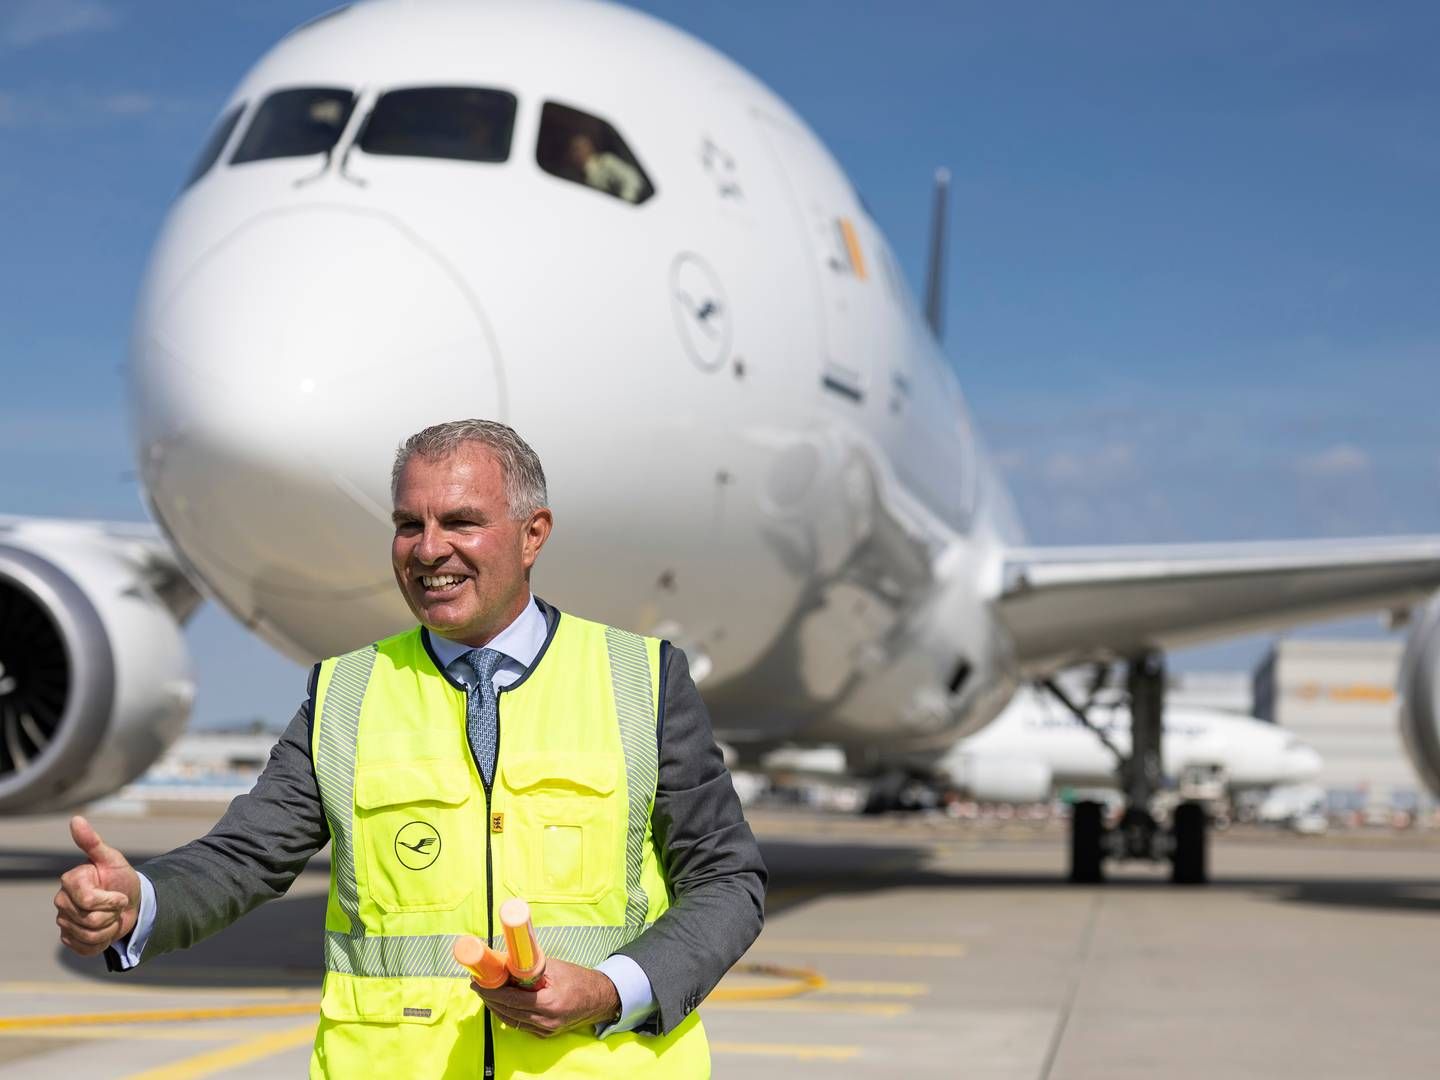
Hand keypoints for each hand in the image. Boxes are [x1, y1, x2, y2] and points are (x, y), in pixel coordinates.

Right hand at [54, 815, 140, 956]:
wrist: (130, 902)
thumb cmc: (121, 878)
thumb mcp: (112, 858)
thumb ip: (92, 841)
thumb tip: (75, 819)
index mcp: (70, 881)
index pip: (89, 901)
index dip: (112, 901)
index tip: (121, 895)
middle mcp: (62, 902)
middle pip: (90, 920)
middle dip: (112, 914)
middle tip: (116, 905)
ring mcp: (64, 922)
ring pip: (89, 936)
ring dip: (110, 929)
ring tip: (111, 917)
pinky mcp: (69, 939)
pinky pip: (86, 948)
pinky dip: (103, 942)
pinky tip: (106, 931)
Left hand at [471, 958, 620, 1037]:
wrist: (599, 998)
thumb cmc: (578, 978)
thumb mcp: (554, 967)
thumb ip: (529, 967)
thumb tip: (504, 960)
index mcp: (549, 1003)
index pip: (512, 1000)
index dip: (492, 992)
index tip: (479, 982)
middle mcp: (546, 1021)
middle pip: (508, 1012)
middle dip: (490, 999)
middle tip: (478, 985)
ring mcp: (545, 1030)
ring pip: (511, 1020)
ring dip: (496, 1007)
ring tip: (486, 993)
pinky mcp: (545, 1034)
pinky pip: (521, 1025)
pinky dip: (509, 1014)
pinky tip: (502, 1003)